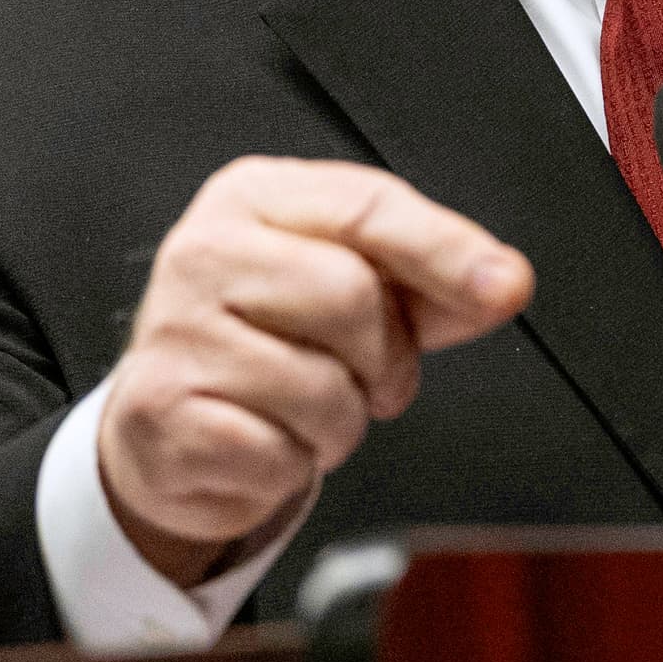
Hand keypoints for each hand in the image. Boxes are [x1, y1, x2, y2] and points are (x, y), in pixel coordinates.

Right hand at [95, 157, 532, 585]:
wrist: (171, 424)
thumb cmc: (272, 342)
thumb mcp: (358, 290)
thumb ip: (436, 281)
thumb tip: (503, 281)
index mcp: (255, 198)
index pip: (367, 206)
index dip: (446, 249)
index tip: (503, 284)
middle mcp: (204, 251)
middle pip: (351, 295)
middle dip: (386, 356)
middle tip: (369, 376)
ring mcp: (174, 332)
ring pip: (321, 386)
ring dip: (341, 421)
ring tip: (307, 410)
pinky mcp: (159, 412)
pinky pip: (278, 451)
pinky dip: (292, 464)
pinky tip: (264, 440)